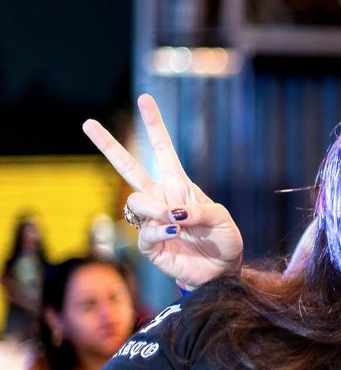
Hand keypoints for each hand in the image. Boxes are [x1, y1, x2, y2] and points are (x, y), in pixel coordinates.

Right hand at [82, 94, 243, 288]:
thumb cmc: (224, 240)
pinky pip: (144, 231)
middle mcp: (161, 198)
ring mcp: (153, 220)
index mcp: (179, 185)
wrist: (222, 269)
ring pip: (135, 201)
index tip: (144, 100)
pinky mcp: (149, 244)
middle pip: (129, 168)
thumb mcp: (222, 219)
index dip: (154, 126)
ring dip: (154, 208)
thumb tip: (172, 212)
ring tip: (175, 220)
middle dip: (109, 146)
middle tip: (88, 123)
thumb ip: (199, 210)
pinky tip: (173, 230)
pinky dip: (158, 229)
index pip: (163, 151)